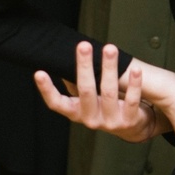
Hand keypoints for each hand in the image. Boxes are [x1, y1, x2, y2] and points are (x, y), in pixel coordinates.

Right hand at [34, 42, 156, 142]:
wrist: (133, 129)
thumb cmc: (105, 106)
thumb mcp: (88, 99)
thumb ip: (76, 83)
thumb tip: (62, 57)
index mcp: (76, 112)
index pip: (57, 103)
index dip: (47, 90)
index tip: (39, 73)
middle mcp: (90, 119)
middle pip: (85, 91)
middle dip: (84, 66)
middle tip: (83, 46)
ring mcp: (110, 122)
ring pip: (108, 92)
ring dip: (109, 68)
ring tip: (110, 48)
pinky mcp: (129, 121)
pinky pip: (132, 100)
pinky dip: (133, 84)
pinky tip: (135, 69)